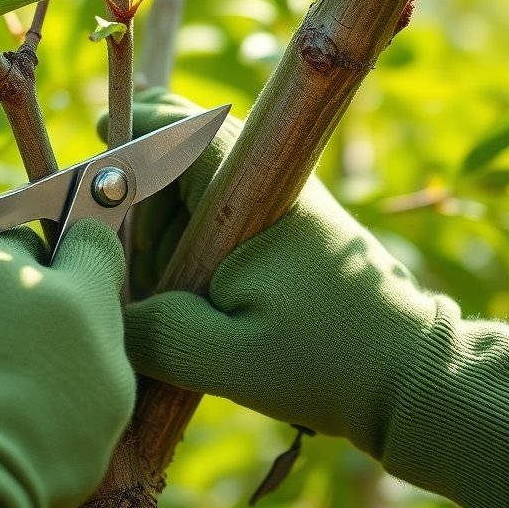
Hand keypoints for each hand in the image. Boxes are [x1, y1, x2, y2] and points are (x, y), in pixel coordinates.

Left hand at [0, 220, 133, 507]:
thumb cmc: (37, 449)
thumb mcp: (107, 396)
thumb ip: (99, 331)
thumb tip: (84, 305)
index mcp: (72, 289)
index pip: (89, 238)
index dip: (83, 263)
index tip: (76, 283)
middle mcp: (5, 264)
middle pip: (18, 249)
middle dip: (20, 282)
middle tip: (14, 344)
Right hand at [115, 90, 508, 507]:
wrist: (412, 379)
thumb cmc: (324, 361)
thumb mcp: (222, 355)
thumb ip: (151, 331)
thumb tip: (103, 314)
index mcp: (251, 194)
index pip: (179, 128)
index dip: (132, 132)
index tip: (96, 143)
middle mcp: (269, 188)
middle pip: (181, 161)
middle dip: (141, 203)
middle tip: (122, 258)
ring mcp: (282, 213)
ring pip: (198, 198)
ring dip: (165, 235)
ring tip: (156, 296)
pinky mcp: (290, 241)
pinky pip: (221, 227)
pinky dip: (192, 252)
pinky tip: (185, 298)